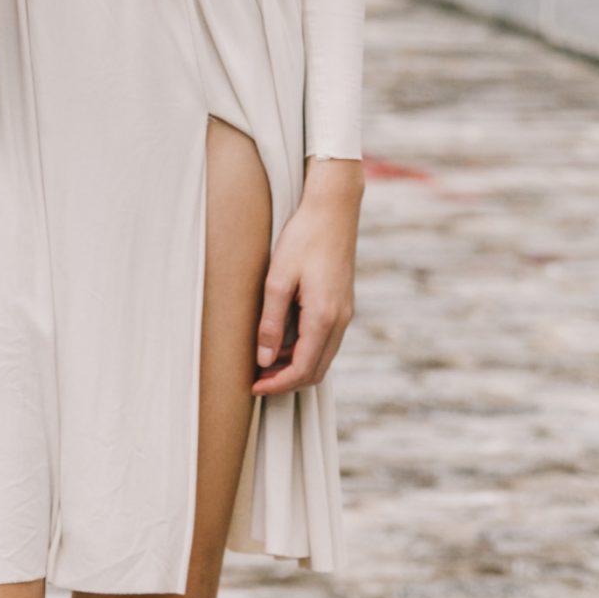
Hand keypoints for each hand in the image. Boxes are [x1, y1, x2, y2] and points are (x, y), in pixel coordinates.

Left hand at [253, 156, 362, 397]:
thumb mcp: (278, 280)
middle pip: (316, 370)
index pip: (302, 369)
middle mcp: (340, 320)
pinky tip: (284, 342)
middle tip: (257, 380)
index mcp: (323, 316)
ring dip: (296, 367)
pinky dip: (306, 351)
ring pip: (323, 358)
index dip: (277, 384)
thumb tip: (264, 360)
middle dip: (287, 382)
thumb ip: (271, 323)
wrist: (333, 210)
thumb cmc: (303, 238)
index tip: (253, 387)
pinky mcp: (343, 305)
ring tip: (266, 363)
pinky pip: (326, 341)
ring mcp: (345, 313)